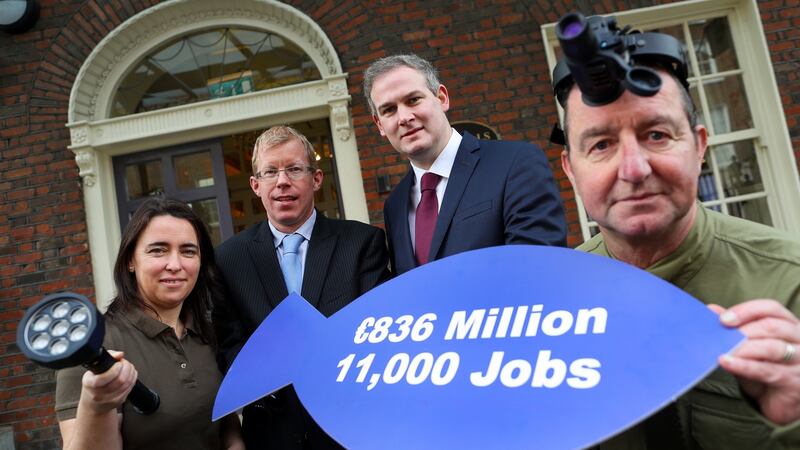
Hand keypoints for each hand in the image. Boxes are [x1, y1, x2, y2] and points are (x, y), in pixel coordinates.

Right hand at [80, 350, 137, 414]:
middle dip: (126, 367)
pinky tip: (130, 374)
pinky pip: (130, 387)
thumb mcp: (93, 369)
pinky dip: (133, 378)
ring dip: (131, 372)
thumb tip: (120, 354)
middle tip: (124, 362)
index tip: (118, 363)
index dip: (115, 369)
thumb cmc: (93, 384)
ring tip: (128, 367)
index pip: (104, 377)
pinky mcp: (119, 401)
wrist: (93, 404)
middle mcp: (98, 394)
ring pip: (127, 384)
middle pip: (120, 380)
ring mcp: (109, 399)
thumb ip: (107, 357)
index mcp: (89, 384)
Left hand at [710, 300, 799, 424]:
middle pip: (773, 326)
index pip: (771, 308)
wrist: (782, 403)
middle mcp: (799, 339)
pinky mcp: (794, 381)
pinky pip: (767, 370)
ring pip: (772, 348)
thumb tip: (711, 309)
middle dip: (744, 330)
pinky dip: (743, 366)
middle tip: (721, 336)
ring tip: (723, 350)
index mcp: (789, 324)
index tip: (723, 319)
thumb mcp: (750, 345)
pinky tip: (726, 362)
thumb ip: (735, 328)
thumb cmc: (766, 368)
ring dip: (743, 348)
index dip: (746, 310)